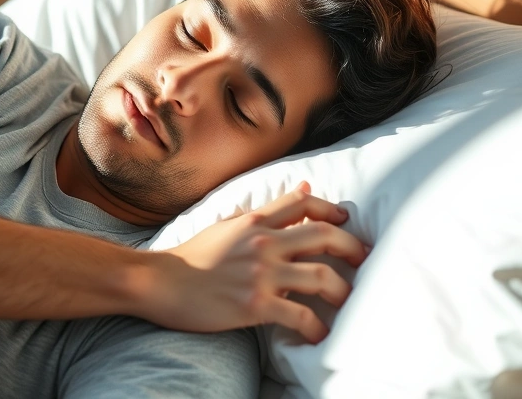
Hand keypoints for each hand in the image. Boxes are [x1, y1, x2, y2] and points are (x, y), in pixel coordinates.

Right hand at [147, 182, 368, 342]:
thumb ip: (266, 211)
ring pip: (321, 277)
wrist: (159, 282)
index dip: (332, 210)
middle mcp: (263, 243)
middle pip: (324, 235)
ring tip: (345, 301)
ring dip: (342, 291)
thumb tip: (303, 188)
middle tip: (362, 260)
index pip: (303, 204)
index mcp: (254, 221)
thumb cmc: (191, 256)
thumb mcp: (228, 224)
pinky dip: (316, 326)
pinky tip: (318, 333)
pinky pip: (300, 315)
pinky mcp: (255, 305)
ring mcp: (260, 274)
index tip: (346, 221)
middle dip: (352, 248)